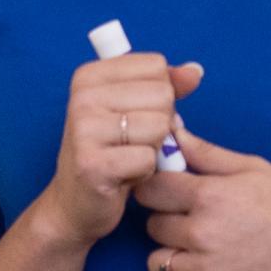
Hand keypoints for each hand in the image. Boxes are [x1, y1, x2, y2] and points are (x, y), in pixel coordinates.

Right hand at [38, 55, 203, 245]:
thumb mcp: (136, 110)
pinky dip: (145, 172)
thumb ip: (166, 86)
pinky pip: (148, 159)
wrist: (75, 204)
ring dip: (153, 150)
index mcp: (90, 76)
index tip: (134, 116)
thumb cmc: (111, 153)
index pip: (156, 67)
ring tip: (127, 159)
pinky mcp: (92, 164)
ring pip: (159, 127)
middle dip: (160, 125)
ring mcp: (84, 130)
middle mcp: (83, 97)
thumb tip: (195, 71)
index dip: (160, 96)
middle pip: (163, 96)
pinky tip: (123, 176)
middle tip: (131, 143)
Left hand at [134, 127, 270, 270]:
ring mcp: (207, 270)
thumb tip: (172, 132)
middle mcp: (203, 232)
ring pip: (157, 263)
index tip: (170, 196)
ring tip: (201, 253)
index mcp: (209, 195)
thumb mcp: (253, 169)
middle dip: (169, 223)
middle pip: (152, 227)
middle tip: (198, 224)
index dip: (157, 191)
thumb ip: (207, 153)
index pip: (150, 190)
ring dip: (172, 258)